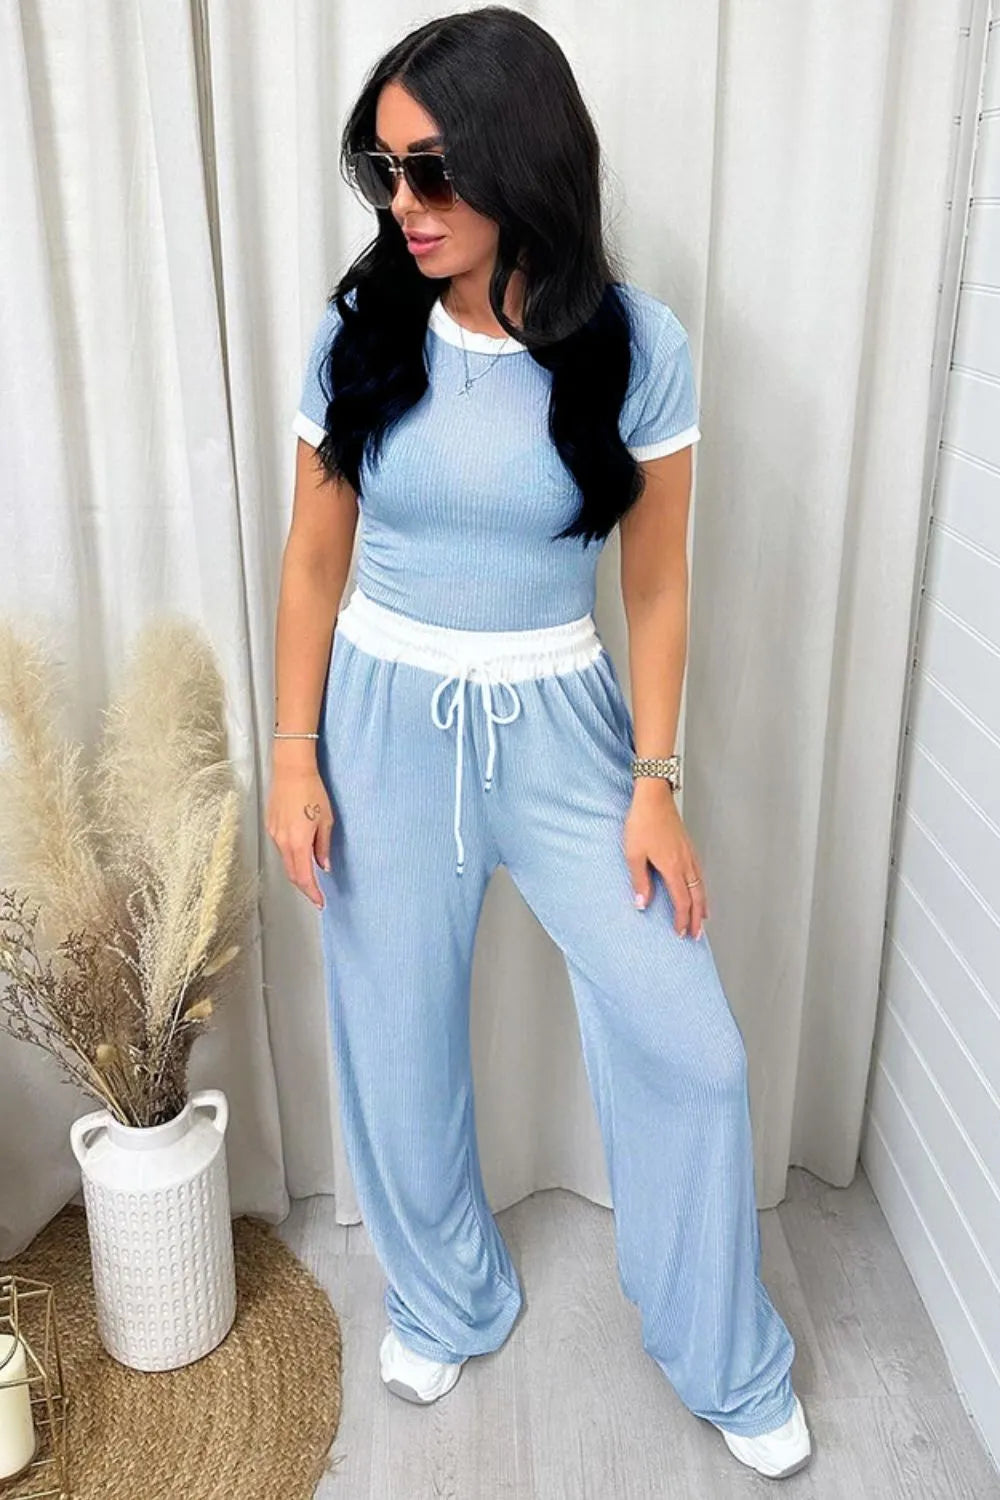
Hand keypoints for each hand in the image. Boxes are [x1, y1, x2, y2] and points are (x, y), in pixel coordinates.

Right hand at [266, 761, 335, 909]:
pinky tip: (301, 854)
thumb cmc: (312, 791)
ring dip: (298, 871)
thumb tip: (323, 865)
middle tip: (316, 895)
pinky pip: (282, 848)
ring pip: (286, 861)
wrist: (292, 770)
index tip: (320, 902)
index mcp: (298, 842)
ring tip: (312, 876)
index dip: (312, 893)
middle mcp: (283, 842)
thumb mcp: (326, 820)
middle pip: (292, 873)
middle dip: (305, 887)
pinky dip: (292, 856)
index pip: (304, 877)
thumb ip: (323, 846)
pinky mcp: (271, 826)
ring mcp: (275, 834)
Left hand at [624, 779, 708, 937]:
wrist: (654, 797)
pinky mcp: (688, 846)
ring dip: (702, 904)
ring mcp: (689, 854)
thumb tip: (642, 904)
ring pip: (701, 885)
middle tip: (695, 934)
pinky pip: (699, 873)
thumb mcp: (634, 854)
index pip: (682, 901)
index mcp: (673, 867)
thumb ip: (639, 881)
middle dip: (696, 918)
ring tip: (702, 918)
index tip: (680, 933)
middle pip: (696, 897)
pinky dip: (702, 888)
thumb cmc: (642, 823)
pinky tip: (698, 889)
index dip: (682, 919)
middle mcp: (685, 863)